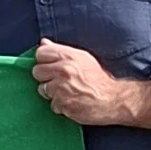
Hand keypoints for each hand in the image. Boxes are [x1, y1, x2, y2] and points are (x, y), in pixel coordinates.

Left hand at [31, 38, 150, 130]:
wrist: (113, 99)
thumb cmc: (98, 79)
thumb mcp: (82, 58)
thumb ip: (61, 51)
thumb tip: (43, 43)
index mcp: (68, 55)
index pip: (40, 53)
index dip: (44, 61)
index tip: (51, 67)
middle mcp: (63, 69)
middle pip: (37, 72)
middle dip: (46, 78)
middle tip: (59, 82)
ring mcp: (62, 87)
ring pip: (42, 89)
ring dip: (53, 93)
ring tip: (68, 93)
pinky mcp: (63, 103)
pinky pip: (52, 105)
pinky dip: (61, 106)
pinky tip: (72, 102)